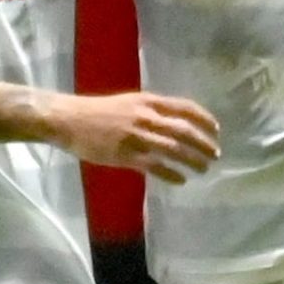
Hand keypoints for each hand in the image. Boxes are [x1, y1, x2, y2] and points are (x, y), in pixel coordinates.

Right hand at [45, 91, 220, 182]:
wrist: (68, 120)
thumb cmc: (96, 111)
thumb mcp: (128, 103)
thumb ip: (150, 111)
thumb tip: (172, 123)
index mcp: (147, 102)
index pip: (185, 108)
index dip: (204, 119)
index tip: (216, 130)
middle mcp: (146, 117)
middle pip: (184, 131)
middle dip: (204, 144)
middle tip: (215, 155)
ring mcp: (136, 137)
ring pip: (174, 150)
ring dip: (193, 161)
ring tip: (203, 169)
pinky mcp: (125, 155)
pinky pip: (155, 167)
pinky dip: (171, 174)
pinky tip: (180, 180)